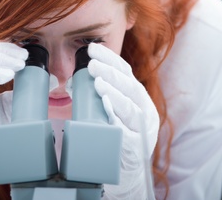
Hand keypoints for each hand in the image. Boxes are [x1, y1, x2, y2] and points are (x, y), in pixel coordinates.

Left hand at [87, 43, 158, 198]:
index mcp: (137, 97)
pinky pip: (128, 134)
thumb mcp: (113, 108)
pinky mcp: (136, 150)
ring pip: (131, 109)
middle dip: (110, 73)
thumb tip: (77, 72)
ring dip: (114, 94)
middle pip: (130, 87)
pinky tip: (108, 111)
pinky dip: (118, 121)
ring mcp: (142, 131)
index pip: (126, 72)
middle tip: (91, 64)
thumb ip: (103, 91)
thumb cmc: (115, 134)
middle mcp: (144, 111)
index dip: (110, 58)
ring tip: (99, 83)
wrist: (126, 172)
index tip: (92, 48)